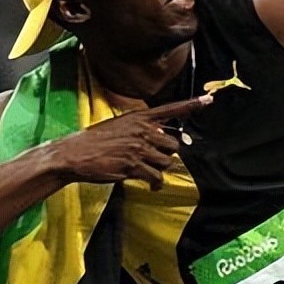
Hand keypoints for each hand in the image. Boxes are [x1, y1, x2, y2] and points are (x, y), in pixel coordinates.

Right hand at [52, 95, 210, 187]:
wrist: (74, 154)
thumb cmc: (95, 142)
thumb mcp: (119, 126)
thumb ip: (141, 129)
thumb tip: (160, 138)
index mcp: (138, 117)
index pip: (169, 109)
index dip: (191, 105)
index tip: (209, 99)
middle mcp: (141, 130)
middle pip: (173, 144)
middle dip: (167, 154)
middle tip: (153, 159)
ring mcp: (138, 148)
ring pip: (167, 161)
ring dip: (160, 169)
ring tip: (148, 171)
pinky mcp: (133, 165)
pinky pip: (156, 177)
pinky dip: (156, 183)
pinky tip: (151, 185)